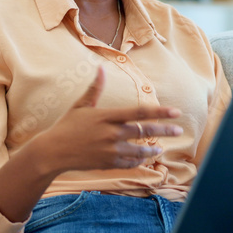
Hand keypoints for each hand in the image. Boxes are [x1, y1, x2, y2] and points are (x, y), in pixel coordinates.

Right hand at [34, 65, 182, 172]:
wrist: (53, 152)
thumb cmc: (67, 126)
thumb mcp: (80, 105)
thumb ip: (94, 88)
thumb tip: (100, 68)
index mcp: (107, 116)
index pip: (140, 112)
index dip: (160, 112)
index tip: (176, 112)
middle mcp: (111, 133)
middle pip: (145, 131)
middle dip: (165, 131)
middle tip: (179, 131)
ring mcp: (110, 150)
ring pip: (140, 150)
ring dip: (153, 149)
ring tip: (162, 148)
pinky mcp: (108, 163)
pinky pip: (129, 162)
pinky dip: (138, 161)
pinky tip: (144, 158)